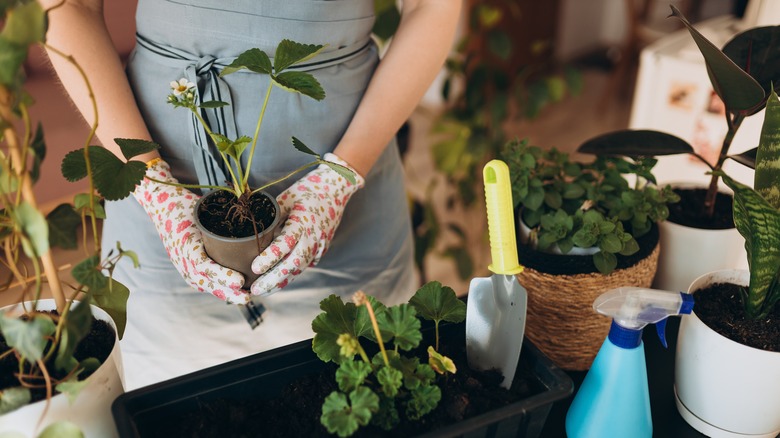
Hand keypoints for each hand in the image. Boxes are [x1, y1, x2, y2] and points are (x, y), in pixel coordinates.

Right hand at [133, 159, 249, 303]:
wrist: (162, 206)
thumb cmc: (185, 205)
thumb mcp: (200, 210)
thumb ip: (220, 218)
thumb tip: (249, 217)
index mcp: (186, 246)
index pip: (204, 267)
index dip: (222, 276)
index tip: (240, 281)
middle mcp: (183, 261)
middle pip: (208, 282)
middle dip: (229, 293)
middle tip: (249, 297)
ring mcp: (184, 267)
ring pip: (207, 286)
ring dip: (227, 294)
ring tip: (248, 297)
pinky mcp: (188, 269)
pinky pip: (205, 282)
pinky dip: (221, 288)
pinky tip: (238, 292)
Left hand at [249, 153, 364, 295]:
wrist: (336, 189)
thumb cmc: (306, 190)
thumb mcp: (286, 198)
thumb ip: (272, 216)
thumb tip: (251, 231)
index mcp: (302, 221)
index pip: (285, 243)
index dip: (270, 257)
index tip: (254, 267)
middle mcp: (313, 236)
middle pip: (293, 263)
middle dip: (274, 279)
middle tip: (255, 290)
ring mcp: (320, 245)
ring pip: (300, 269)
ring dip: (281, 282)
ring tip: (262, 291)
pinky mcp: (322, 249)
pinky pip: (305, 266)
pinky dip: (291, 275)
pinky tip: (276, 283)